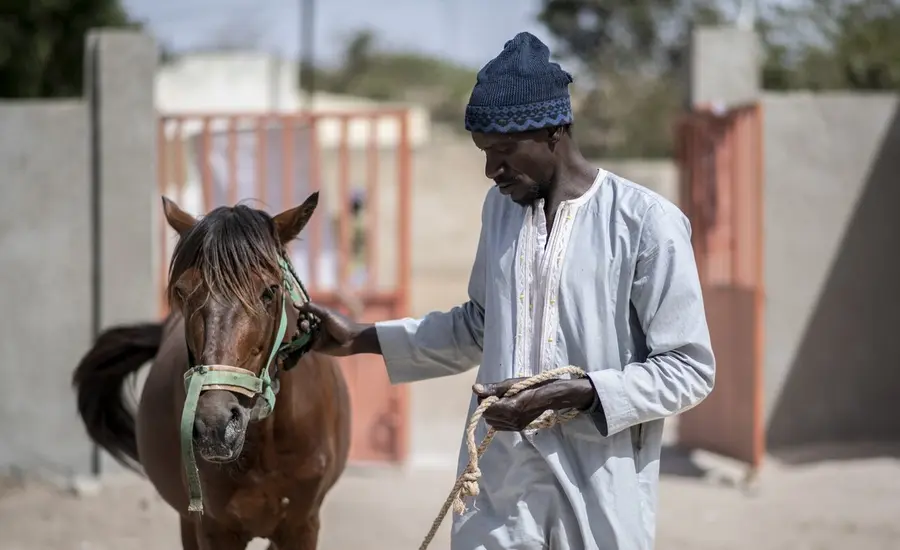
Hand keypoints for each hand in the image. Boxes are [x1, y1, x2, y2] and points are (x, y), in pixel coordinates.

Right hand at [295, 301, 362, 356]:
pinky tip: (299, 341)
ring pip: (303, 335)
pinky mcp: (317, 347)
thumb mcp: (326, 314)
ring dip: (300, 333)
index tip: (301, 314)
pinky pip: (306, 344)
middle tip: (304, 325)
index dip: (302, 314)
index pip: (306, 314)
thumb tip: (295, 303)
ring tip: (301, 332)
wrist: (352, 340)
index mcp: (320, 316)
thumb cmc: (342, 324)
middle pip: (303, 324)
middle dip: (301, 324)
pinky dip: (301, 343)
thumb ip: (312, 308)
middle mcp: (317, 326)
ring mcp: (317, 336)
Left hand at [472, 377, 595, 431]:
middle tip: (495, 396)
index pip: (485, 409)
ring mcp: (515, 426)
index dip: (483, 400)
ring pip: (493, 423)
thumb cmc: (530, 386)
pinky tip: (506, 409)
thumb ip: (492, 388)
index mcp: (509, 408)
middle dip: (487, 407)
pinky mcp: (518, 429)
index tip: (490, 392)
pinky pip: (501, 426)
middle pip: (487, 417)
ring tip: (501, 403)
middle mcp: (510, 420)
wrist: (549, 397)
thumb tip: (475, 388)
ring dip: (492, 413)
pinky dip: (499, 418)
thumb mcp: (510, 384)